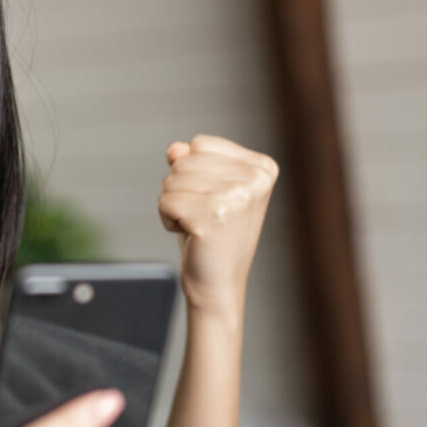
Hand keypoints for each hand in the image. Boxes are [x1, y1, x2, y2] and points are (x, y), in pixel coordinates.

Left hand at [157, 134, 277, 315]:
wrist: (218, 283)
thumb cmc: (211, 233)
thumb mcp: (205, 188)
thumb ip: (190, 160)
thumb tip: (175, 148)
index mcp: (262, 167)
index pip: (200, 143)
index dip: (192, 171)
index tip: (211, 199)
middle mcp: (254, 179)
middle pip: (183, 161)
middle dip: (181, 189)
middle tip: (204, 217)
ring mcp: (236, 196)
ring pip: (171, 179)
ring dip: (174, 205)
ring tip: (199, 225)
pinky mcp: (213, 216)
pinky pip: (165, 201)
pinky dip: (167, 219)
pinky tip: (191, 234)